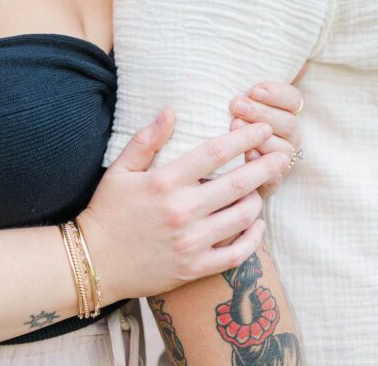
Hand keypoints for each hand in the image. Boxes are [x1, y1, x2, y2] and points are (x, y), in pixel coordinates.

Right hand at [78, 109, 289, 303]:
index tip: (262, 127)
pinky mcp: (195, 268)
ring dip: (258, 199)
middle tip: (283, 155)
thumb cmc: (107, 211)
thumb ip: (147, 139)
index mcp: (165, 182)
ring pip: (242, 216)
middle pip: (238, 183)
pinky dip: (254, 238)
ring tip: (262, 188)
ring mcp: (191, 242)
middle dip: (266, 166)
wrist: (94, 264)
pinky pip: (236, 254)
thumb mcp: (120, 169)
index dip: (244, 138)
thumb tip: (171, 109)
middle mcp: (182, 211)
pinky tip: (257, 224)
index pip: (215, 152)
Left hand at [229, 69, 305, 197]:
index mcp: (285, 113)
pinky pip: (274, 178)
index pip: (294, 99)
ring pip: (283, 150)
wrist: (214, 164)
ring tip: (234, 125)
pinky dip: (260, 165)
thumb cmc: (230, 120)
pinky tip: (245, 155)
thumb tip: (298, 60)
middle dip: (262, 112)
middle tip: (236, 105)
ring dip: (260, 137)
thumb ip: (261, 81)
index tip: (254, 89)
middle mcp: (288, 137)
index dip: (277, 93)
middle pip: (288, 123)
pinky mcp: (270, 184)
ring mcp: (281, 161)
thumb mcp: (242, 97)